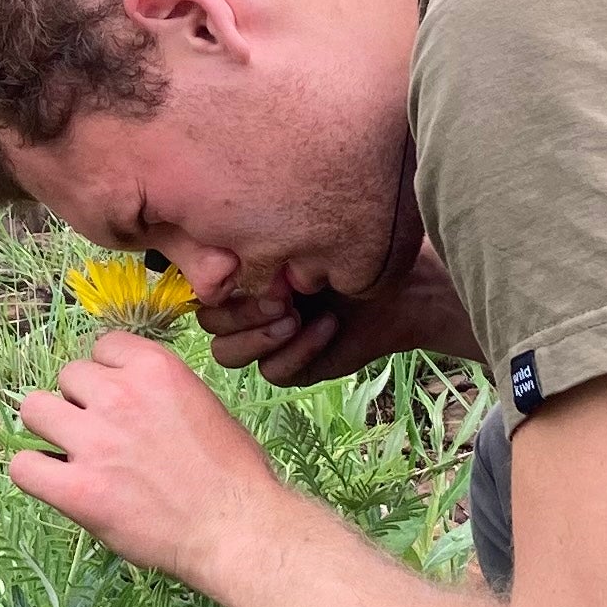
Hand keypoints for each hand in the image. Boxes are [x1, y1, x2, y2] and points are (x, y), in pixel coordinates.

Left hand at [10, 334, 286, 587]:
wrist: (236, 527)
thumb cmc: (233, 472)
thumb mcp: (204, 404)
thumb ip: (159, 391)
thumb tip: (128, 397)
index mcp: (154, 368)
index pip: (103, 346)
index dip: (108, 374)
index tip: (117, 398)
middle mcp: (118, 394)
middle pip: (68, 375)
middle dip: (81, 401)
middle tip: (101, 433)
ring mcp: (94, 441)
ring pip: (35, 409)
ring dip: (51, 429)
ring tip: (74, 453)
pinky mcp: (77, 489)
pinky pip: (23, 466)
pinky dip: (34, 472)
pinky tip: (56, 483)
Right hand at [201, 240, 479, 386]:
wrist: (405, 289)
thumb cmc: (356, 250)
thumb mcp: (306, 237)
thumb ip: (264, 236)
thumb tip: (228, 237)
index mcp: (241, 272)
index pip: (200, 284)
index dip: (215, 282)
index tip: (243, 267)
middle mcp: (247, 306)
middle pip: (210, 322)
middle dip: (241, 311)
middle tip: (283, 298)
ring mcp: (266, 339)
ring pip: (227, 353)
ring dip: (258, 337)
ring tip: (295, 317)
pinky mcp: (291, 366)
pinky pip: (272, 370)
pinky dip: (298, 350)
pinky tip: (327, 327)